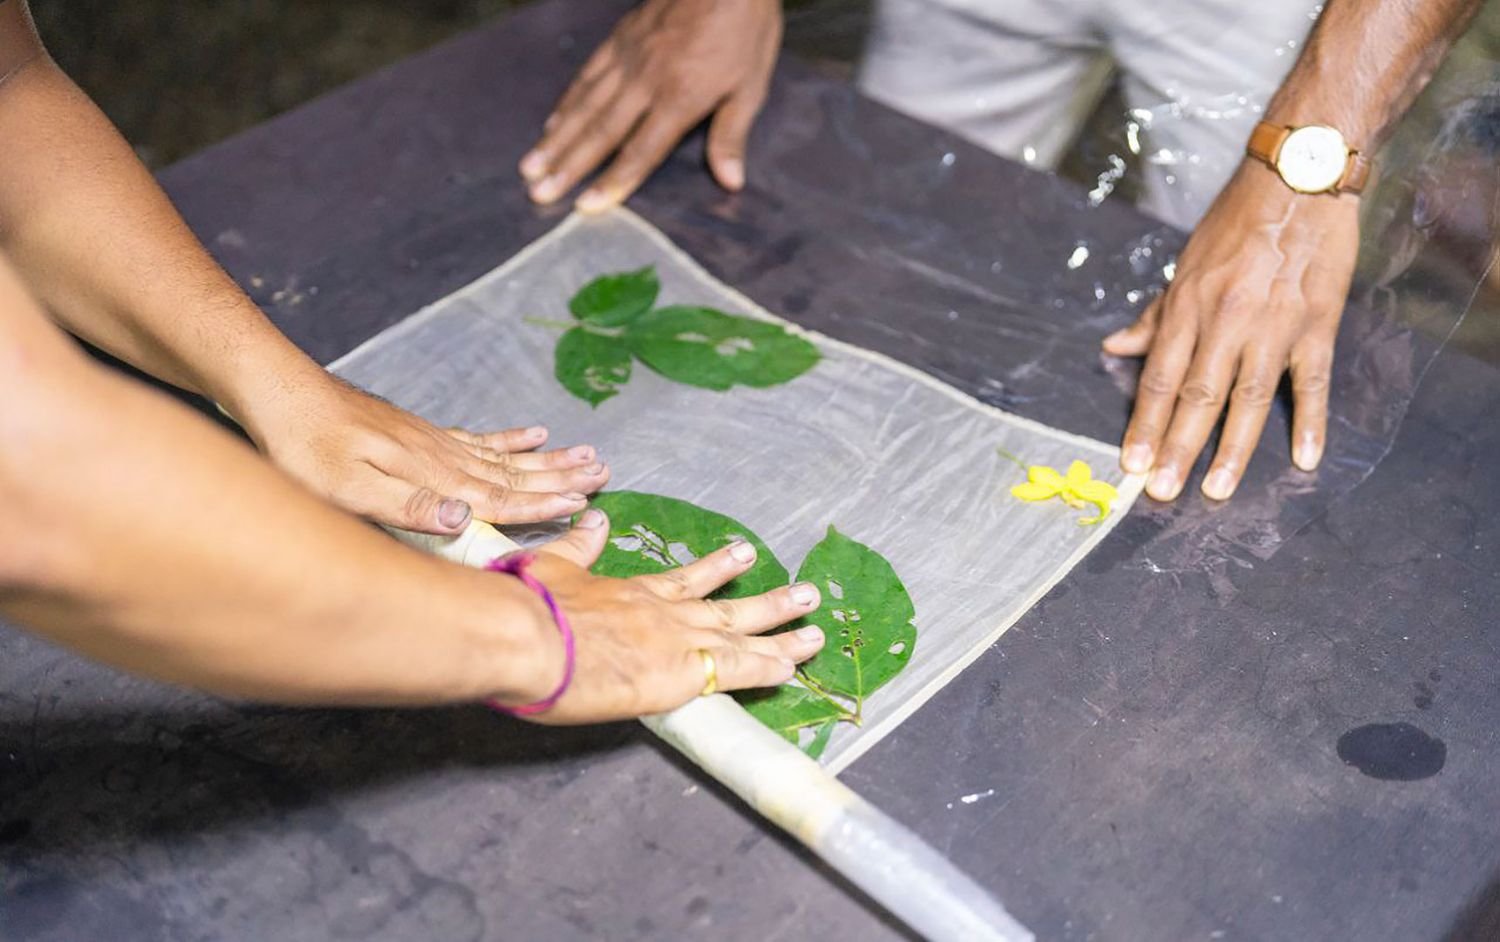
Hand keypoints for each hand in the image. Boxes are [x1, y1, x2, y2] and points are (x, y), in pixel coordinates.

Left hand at [242, 371, 609, 533]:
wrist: (281, 393)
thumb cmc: (305, 450)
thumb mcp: (347, 489)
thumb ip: (409, 505)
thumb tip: (465, 517)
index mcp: (433, 478)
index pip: (499, 497)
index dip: (542, 505)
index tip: (585, 504)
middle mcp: (443, 458)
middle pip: (514, 473)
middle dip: (561, 477)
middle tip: (606, 473)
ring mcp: (434, 442)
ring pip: (504, 456)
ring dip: (548, 459)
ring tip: (587, 454)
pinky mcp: (419, 433)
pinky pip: (478, 438)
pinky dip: (509, 440)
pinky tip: (532, 434)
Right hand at [498, 508, 825, 723]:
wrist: (527, 637)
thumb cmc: (529, 607)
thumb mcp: (552, 566)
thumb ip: (577, 548)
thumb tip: (593, 520)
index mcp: (632, 593)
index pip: (685, 583)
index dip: (717, 571)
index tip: (744, 556)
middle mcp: (664, 615)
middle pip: (727, 607)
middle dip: (769, 602)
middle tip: (805, 593)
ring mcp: (678, 643)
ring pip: (743, 637)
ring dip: (782, 633)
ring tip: (815, 625)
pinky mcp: (683, 674)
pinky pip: (737, 672)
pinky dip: (766, 669)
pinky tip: (792, 671)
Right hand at [519, 0, 781, 211]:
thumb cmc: (744, 28)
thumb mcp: (751, 85)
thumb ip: (731, 134)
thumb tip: (731, 181)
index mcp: (680, 97)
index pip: (641, 150)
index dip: (614, 180)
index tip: (586, 206)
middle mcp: (646, 81)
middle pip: (601, 131)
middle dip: (568, 166)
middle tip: (538, 193)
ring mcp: (628, 57)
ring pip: (585, 105)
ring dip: (556, 139)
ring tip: (530, 166)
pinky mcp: (620, 38)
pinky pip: (587, 75)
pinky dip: (566, 102)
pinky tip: (552, 123)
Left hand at [1103, 162, 1358, 500]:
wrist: (1299, 179)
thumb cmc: (1237, 223)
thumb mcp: (1185, 265)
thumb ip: (1154, 315)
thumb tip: (1114, 348)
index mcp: (1189, 308)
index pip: (1160, 379)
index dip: (1144, 424)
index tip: (1130, 464)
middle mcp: (1225, 322)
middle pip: (1197, 397)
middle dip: (1176, 449)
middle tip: (1159, 492)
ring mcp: (1273, 326)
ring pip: (1247, 399)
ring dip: (1231, 449)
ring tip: (1216, 491)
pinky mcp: (1316, 325)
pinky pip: (1311, 382)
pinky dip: (1309, 421)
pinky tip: (1304, 459)